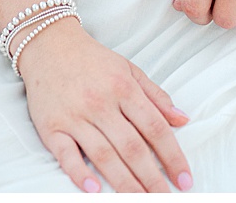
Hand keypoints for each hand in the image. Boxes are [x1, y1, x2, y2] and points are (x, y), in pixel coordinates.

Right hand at [18, 19, 191, 192]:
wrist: (50, 47)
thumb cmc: (95, 61)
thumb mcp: (131, 70)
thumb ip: (157, 96)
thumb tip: (183, 120)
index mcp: (126, 90)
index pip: (156, 128)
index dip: (172, 155)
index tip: (185, 178)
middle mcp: (103, 104)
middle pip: (132, 146)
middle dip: (152, 176)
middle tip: (166, 197)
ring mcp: (76, 117)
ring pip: (104, 154)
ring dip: (124, 181)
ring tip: (140, 200)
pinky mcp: (51, 128)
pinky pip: (66, 155)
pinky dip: (79, 173)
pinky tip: (94, 190)